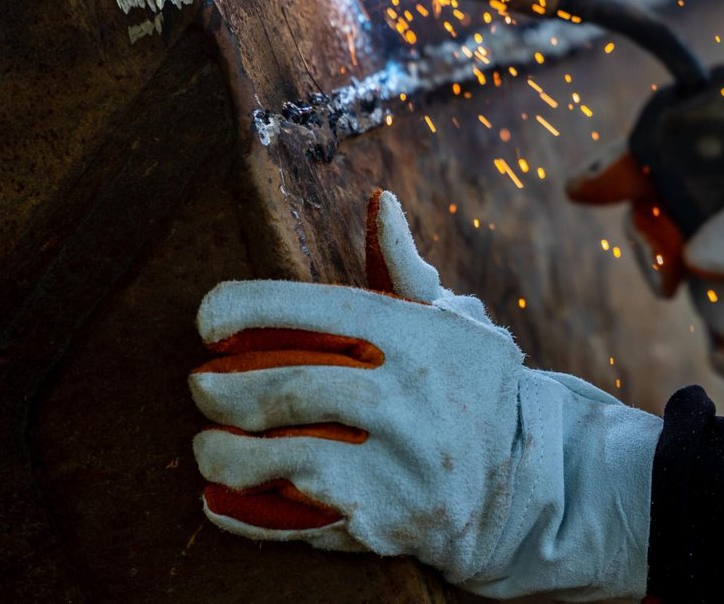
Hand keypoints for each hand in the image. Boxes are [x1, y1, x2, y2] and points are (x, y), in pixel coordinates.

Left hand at [189, 190, 660, 601]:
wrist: (523, 480)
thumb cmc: (468, 387)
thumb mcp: (451, 322)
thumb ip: (404, 270)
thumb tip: (379, 203)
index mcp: (423, 337)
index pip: (323, 310)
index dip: (251, 308)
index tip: (208, 319)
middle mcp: (413, 398)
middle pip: (292, 390)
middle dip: (223, 391)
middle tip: (200, 388)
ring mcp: (400, 465)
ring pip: (285, 458)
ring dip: (224, 453)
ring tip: (208, 444)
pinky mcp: (387, 521)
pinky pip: (296, 519)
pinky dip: (244, 512)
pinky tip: (215, 499)